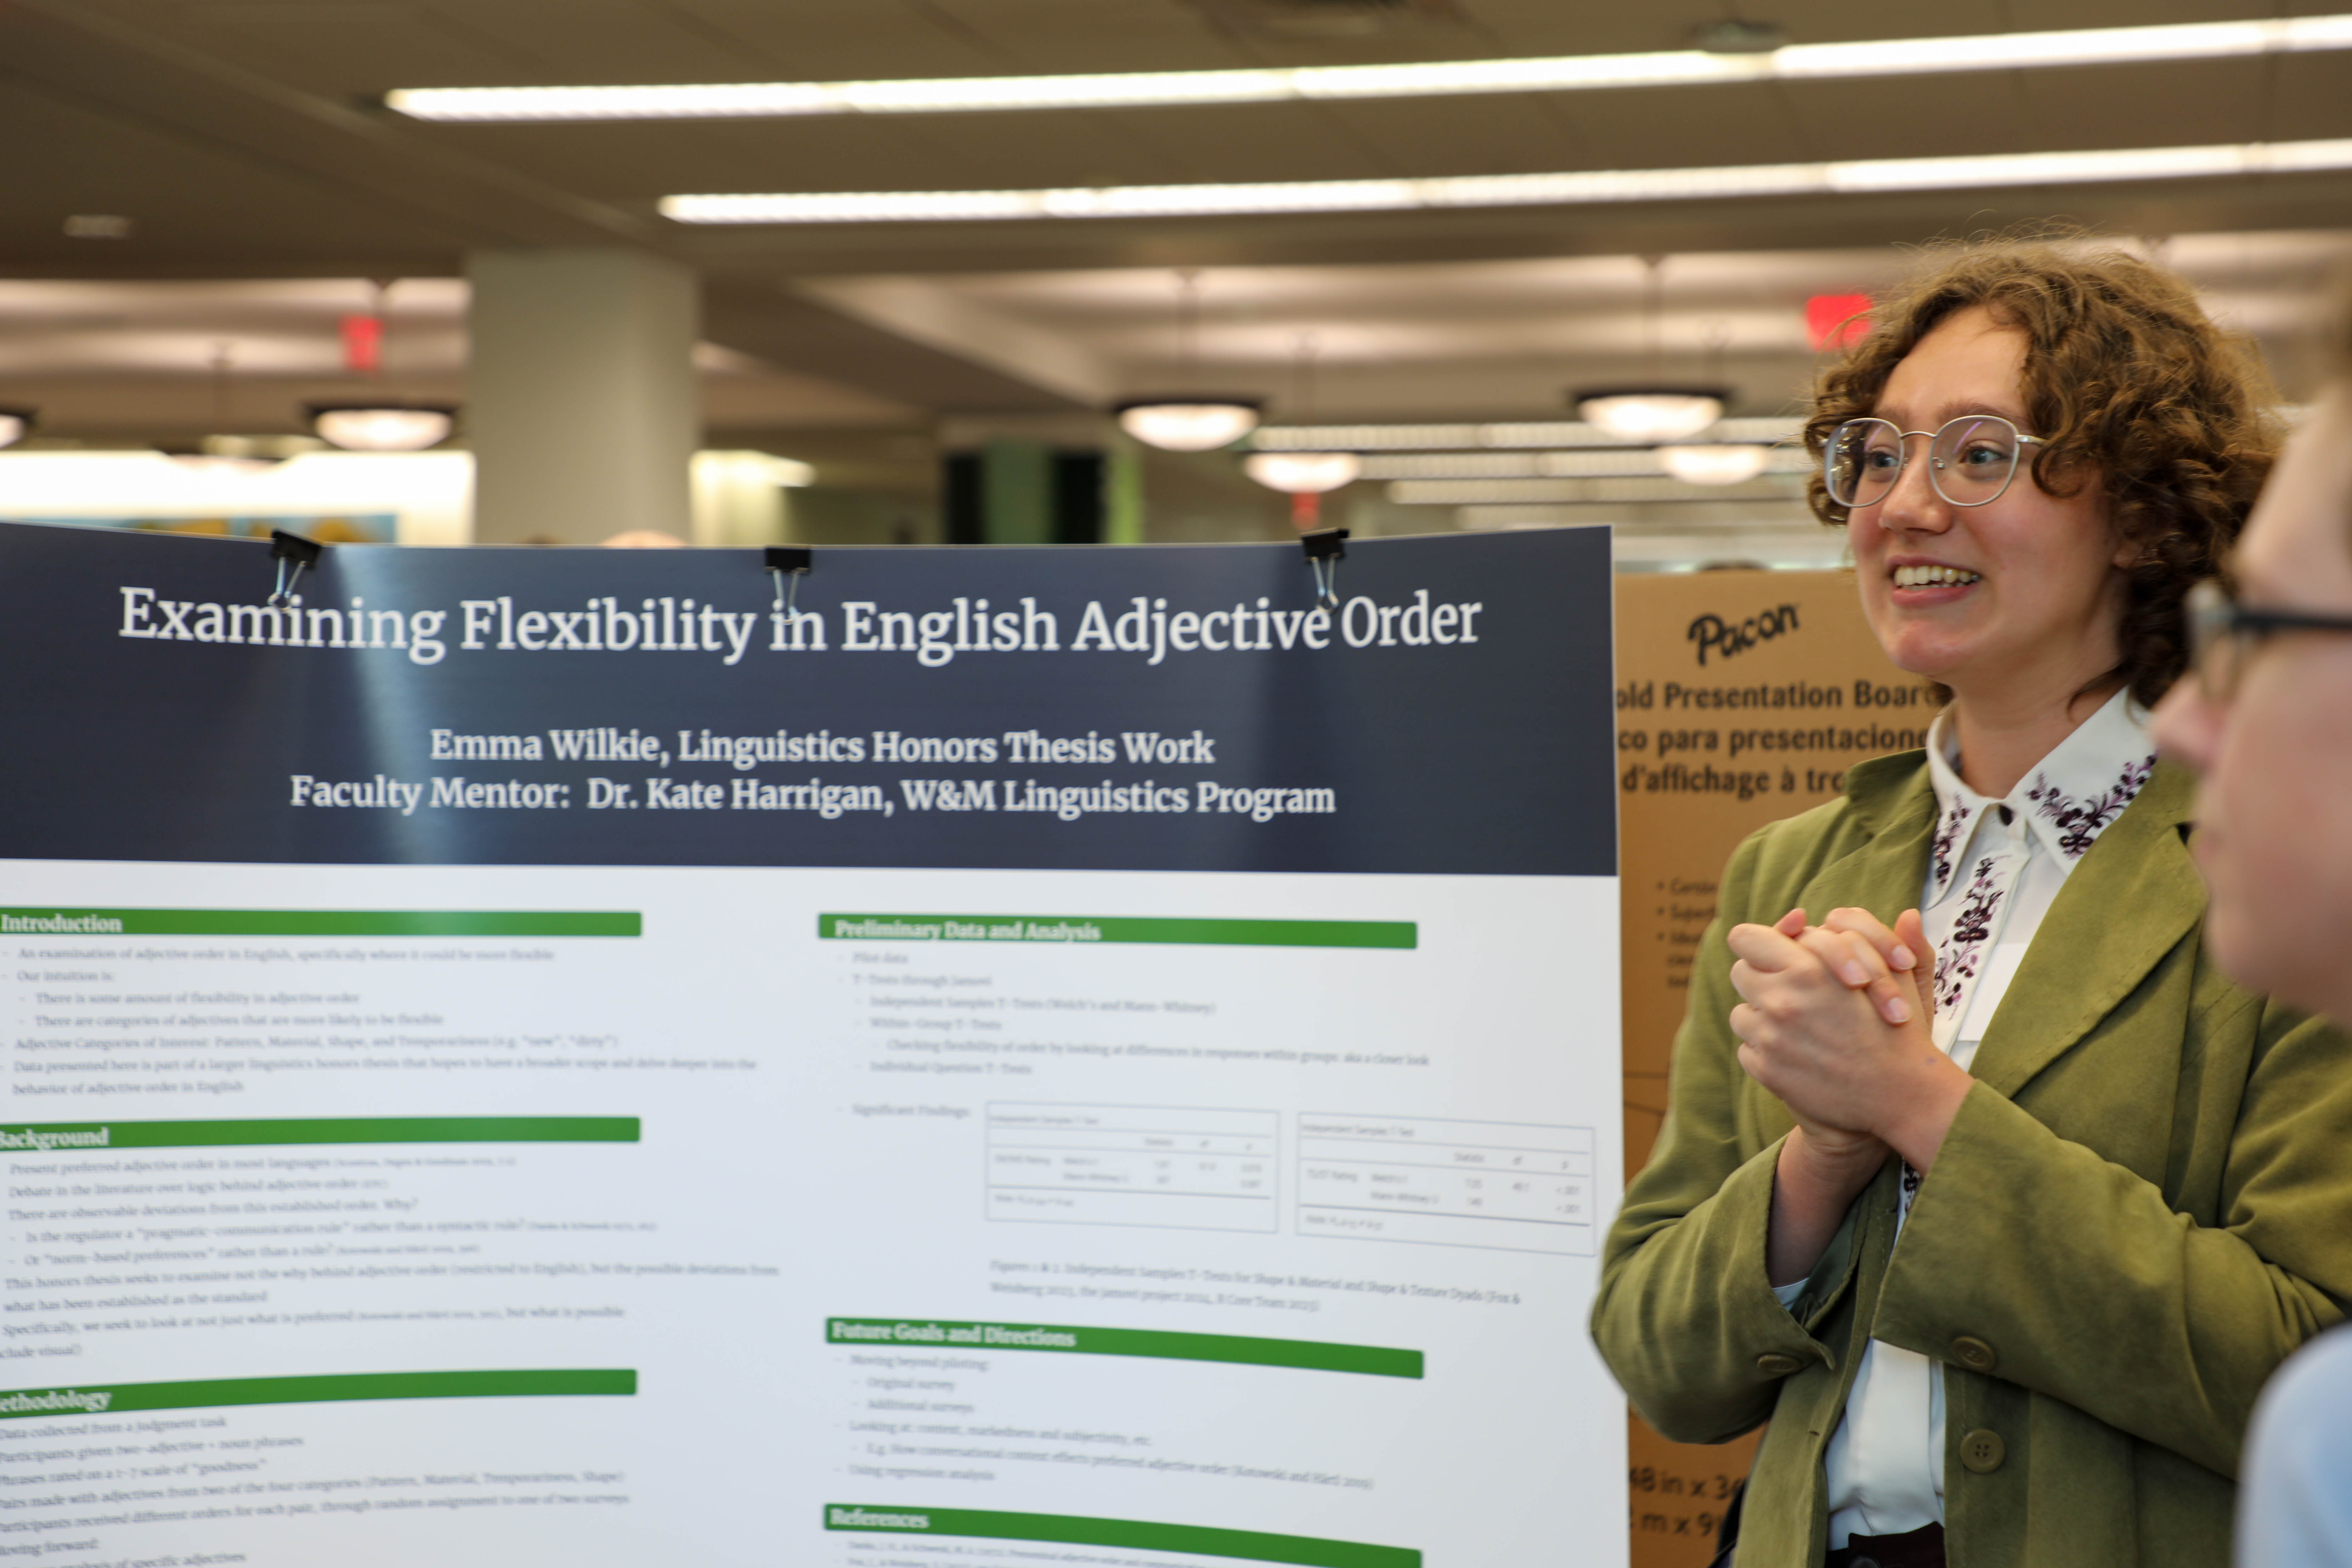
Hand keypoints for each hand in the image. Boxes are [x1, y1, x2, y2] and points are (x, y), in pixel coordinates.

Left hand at [1728, 907, 1970, 1173]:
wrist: (1902, 1097)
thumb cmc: (1900, 1033)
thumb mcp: (1897, 977)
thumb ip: (1879, 939)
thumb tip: (1899, 910)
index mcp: (1806, 970)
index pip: (1745, 938)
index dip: (1758, 942)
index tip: (1775, 951)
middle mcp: (1780, 1001)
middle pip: (1740, 973)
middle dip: (1762, 978)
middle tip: (1791, 989)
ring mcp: (1770, 1039)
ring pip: (1741, 1013)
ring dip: (1763, 1016)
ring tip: (1800, 1026)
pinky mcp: (1766, 1071)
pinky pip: (1747, 1049)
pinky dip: (1766, 1050)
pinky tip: (1799, 1054)